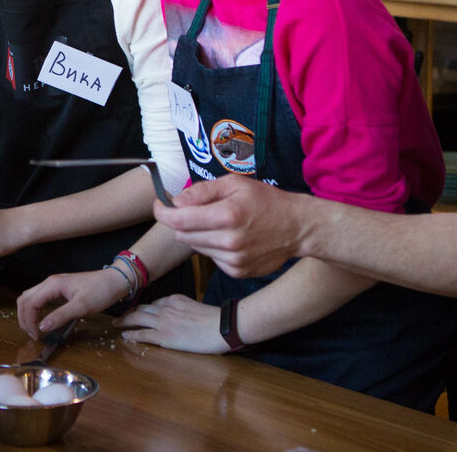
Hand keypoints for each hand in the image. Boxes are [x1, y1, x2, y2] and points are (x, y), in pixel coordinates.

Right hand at [17, 267, 128, 337]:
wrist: (114, 281)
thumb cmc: (100, 291)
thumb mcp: (81, 306)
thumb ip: (60, 316)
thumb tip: (42, 327)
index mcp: (52, 285)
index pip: (30, 303)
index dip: (29, 321)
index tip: (38, 336)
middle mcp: (49, 283)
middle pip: (25, 299)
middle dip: (25, 319)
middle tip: (34, 335)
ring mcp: (52, 285)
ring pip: (30, 298)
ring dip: (28, 314)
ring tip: (36, 330)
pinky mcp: (57, 289)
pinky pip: (39, 299)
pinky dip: (35, 311)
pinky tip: (42, 321)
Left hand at [116, 294, 226, 353]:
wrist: (221, 327)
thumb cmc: (215, 320)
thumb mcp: (196, 307)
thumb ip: (184, 309)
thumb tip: (180, 316)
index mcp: (174, 299)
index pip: (154, 303)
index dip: (144, 308)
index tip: (138, 312)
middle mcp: (165, 308)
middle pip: (141, 308)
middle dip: (129, 312)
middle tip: (121, 317)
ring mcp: (163, 322)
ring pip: (137, 318)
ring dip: (125, 321)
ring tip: (117, 324)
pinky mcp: (164, 336)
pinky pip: (142, 334)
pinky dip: (132, 334)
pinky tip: (125, 335)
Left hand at [152, 174, 303, 278]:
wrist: (297, 227)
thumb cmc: (266, 201)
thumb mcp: (235, 184)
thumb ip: (203, 191)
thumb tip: (176, 201)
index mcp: (227, 215)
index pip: (179, 219)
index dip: (162, 213)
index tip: (159, 206)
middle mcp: (229, 241)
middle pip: (183, 234)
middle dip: (182, 221)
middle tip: (196, 211)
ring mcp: (233, 260)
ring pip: (196, 247)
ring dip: (199, 234)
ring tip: (220, 223)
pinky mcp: (237, 272)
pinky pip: (211, 258)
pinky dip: (213, 247)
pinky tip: (230, 238)